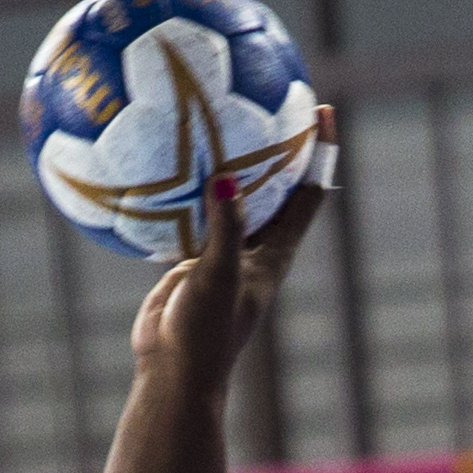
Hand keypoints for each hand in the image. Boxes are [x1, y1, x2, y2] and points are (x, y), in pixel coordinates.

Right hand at [129, 105, 333, 395]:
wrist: (171, 376)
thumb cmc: (203, 334)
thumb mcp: (216, 277)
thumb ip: (223, 229)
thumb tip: (224, 176)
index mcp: (273, 254)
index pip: (308, 192)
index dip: (319, 151)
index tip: (322, 109)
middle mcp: (251, 250)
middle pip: (272, 185)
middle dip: (274, 144)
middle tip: (267, 96)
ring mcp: (219, 255)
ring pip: (226, 198)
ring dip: (223, 162)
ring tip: (209, 115)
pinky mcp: (186, 262)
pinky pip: (182, 216)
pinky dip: (173, 192)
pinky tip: (151, 161)